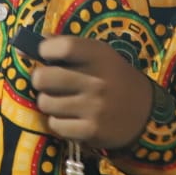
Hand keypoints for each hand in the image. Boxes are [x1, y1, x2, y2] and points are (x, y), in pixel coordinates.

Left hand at [30, 36, 154, 149]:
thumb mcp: (100, 55)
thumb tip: (30, 43)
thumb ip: (69, 47)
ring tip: (61, 101)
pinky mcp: (90, 131)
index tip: (45, 55)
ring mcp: (93, 108)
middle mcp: (96, 81)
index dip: (45, 50)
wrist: (145, 112)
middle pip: (43, 78)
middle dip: (40, 80)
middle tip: (48, 82)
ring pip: (45, 103)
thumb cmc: (114, 78)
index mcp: (99, 56)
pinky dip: (58, 122)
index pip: (61, 47)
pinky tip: (70, 117)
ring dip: (48, 102)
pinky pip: (54, 125)